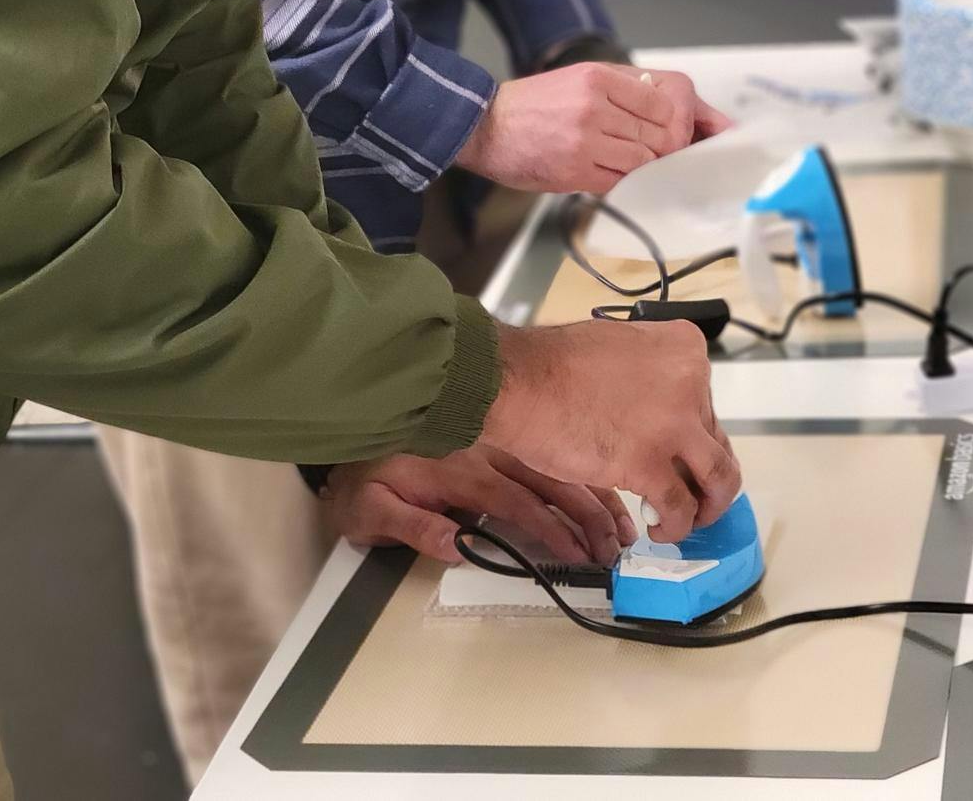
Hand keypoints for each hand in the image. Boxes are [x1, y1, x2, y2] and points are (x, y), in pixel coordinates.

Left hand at [322, 445, 636, 566]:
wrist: (350, 419)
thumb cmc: (360, 480)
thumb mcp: (370, 509)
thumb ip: (413, 527)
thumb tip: (457, 547)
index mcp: (459, 471)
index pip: (516, 502)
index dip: (551, 528)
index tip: (581, 552)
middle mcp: (485, 451)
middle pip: (548, 481)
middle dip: (587, 514)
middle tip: (616, 545)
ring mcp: (494, 440)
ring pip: (556, 464)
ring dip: (591, 492)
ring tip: (621, 522)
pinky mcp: (497, 435)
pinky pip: (546, 452)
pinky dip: (577, 471)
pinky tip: (603, 487)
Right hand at [455, 63, 733, 194]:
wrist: (486, 125)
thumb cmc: (535, 103)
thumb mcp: (581, 76)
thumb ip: (626, 87)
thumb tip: (673, 105)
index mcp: (599, 78)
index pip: (662, 103)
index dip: (676, 122)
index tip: (676, 132)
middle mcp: (594, 106)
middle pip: (659, 134)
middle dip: (667, 149)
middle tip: (664, 154)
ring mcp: (584, 140)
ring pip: (644, 161)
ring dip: (647, 167)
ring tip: (637, 165)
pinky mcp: (574, 171)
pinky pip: (620, 181)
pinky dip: (627, 182)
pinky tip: (619, 176)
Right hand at [482, 320, 740, 544]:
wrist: (520, 381)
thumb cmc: (553, 364)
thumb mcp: (621, 347)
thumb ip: (652, 373)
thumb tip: (658, 404)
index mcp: (684, 348)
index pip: (707, 401)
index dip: (693, 431)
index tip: (682, 449)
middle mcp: (691, 382)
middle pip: (715, 439)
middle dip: (704, 471)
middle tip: (695, 491)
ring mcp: (675, 424)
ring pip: (719, 476)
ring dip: (709, 504)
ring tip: (690, 518)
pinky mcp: (650, 464)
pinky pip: (680, 506)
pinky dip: (675, 523)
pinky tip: (658, 528)